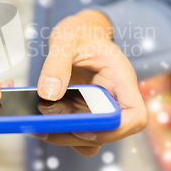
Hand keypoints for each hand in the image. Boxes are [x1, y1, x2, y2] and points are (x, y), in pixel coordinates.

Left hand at [33, 10, 146, 156]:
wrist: (77, 33)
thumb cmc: (79, 32)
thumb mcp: (65, 39)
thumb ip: (57, 64)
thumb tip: (48, 95)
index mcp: (121, 79)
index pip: (135, 116)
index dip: (114, 129)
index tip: (84, 127)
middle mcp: (115, 98)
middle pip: (109, 133)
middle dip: (76, 135)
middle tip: (42, 126)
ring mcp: (100, 109)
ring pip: (91, 138)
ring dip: (64, 137)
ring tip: (35, 124)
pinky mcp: (85, 113)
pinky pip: (76, 133)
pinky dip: (58, 131)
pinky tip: (37, 120)